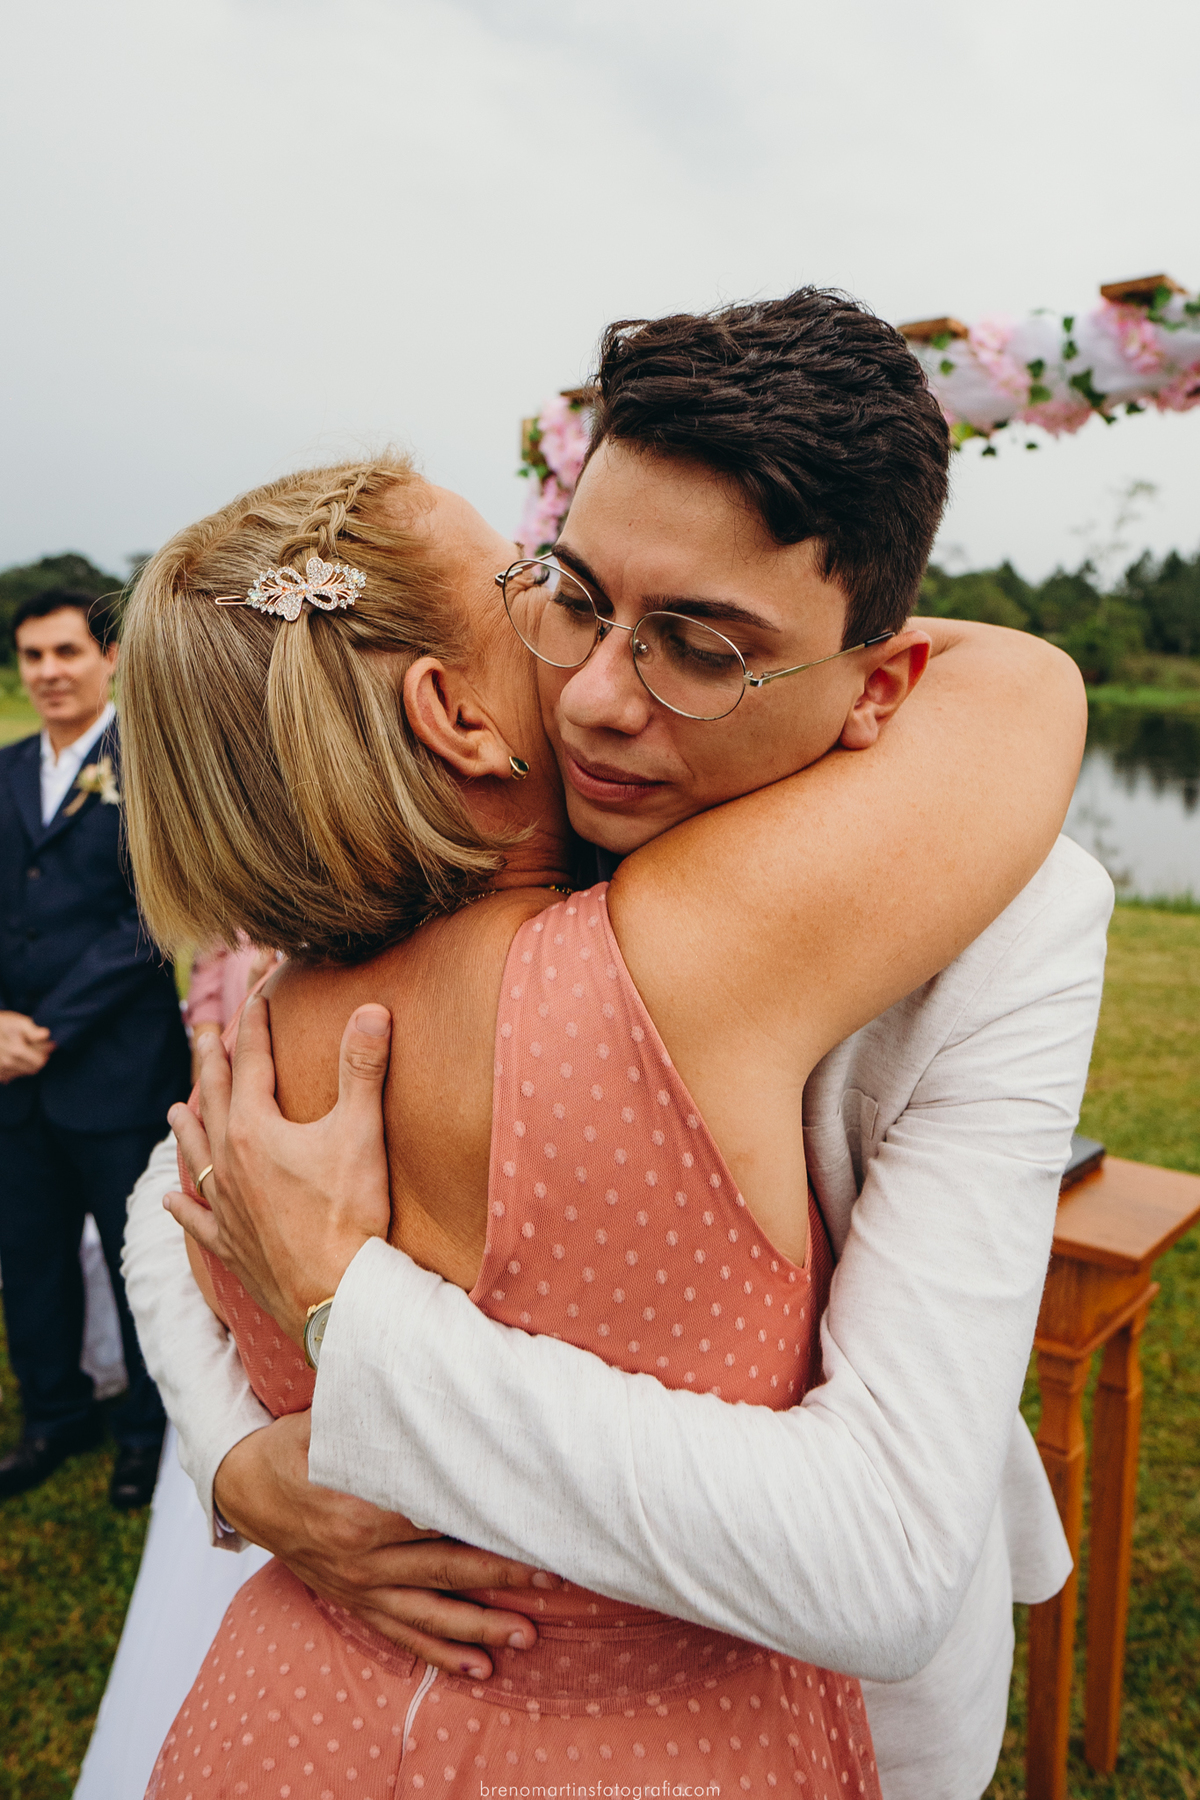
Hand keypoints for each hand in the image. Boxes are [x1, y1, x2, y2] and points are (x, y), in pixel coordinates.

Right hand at [0, 1011, 53, 1082]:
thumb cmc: (0, 1024)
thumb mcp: (17, 1021)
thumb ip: (33, 1030)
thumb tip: (46, 1035)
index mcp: (16, 1051)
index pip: (40, 1062)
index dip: (45, 1053)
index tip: (47, 1045)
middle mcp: (8, 1064)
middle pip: (33, 1069)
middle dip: (37, 1059)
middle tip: (37, 1048)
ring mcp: (0, 1071)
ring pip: (22, 1073)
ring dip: (26, 1064)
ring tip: (23, 1050)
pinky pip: (11, 1076)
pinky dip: (15, 1068)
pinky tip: (12, 1057)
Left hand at [166, 994, 392, 1342]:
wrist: (334, 1297)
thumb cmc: (350, 1214)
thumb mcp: (361, 1133)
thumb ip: (362, 1068)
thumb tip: (371, 1011)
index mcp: (255, 1129)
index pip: (252, 1061)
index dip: (254, 1023)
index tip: (255, 994)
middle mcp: (228, 1162)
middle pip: (214, 1099)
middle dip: (210, 1062)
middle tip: (201, 1032)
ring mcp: (223, 1205)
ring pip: (194, 1154)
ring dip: (187, 1127)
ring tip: (175, 1108)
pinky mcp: (228, 1243)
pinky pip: (196, 1218)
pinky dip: (182, 1204)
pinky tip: (170, 1198)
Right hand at [215, 1413, 558, 1677]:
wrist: (247, 1487)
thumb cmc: (301, 1446)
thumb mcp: (332, 1420)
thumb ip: (381, 1415)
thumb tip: (436, 1387)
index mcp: (361, 1507)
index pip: (438, 1514)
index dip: (485, 1518)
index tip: (531, 1521)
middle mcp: (363, 1555)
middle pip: (445, 1566)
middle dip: (502, 1575)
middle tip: (553, 1578)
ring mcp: (360, 1586)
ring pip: (431, 1613)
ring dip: (481, 1627)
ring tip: (527, 1636)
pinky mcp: (356, 1603)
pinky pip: (403, 1634)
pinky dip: (441, 1655)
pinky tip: (479, 1669)